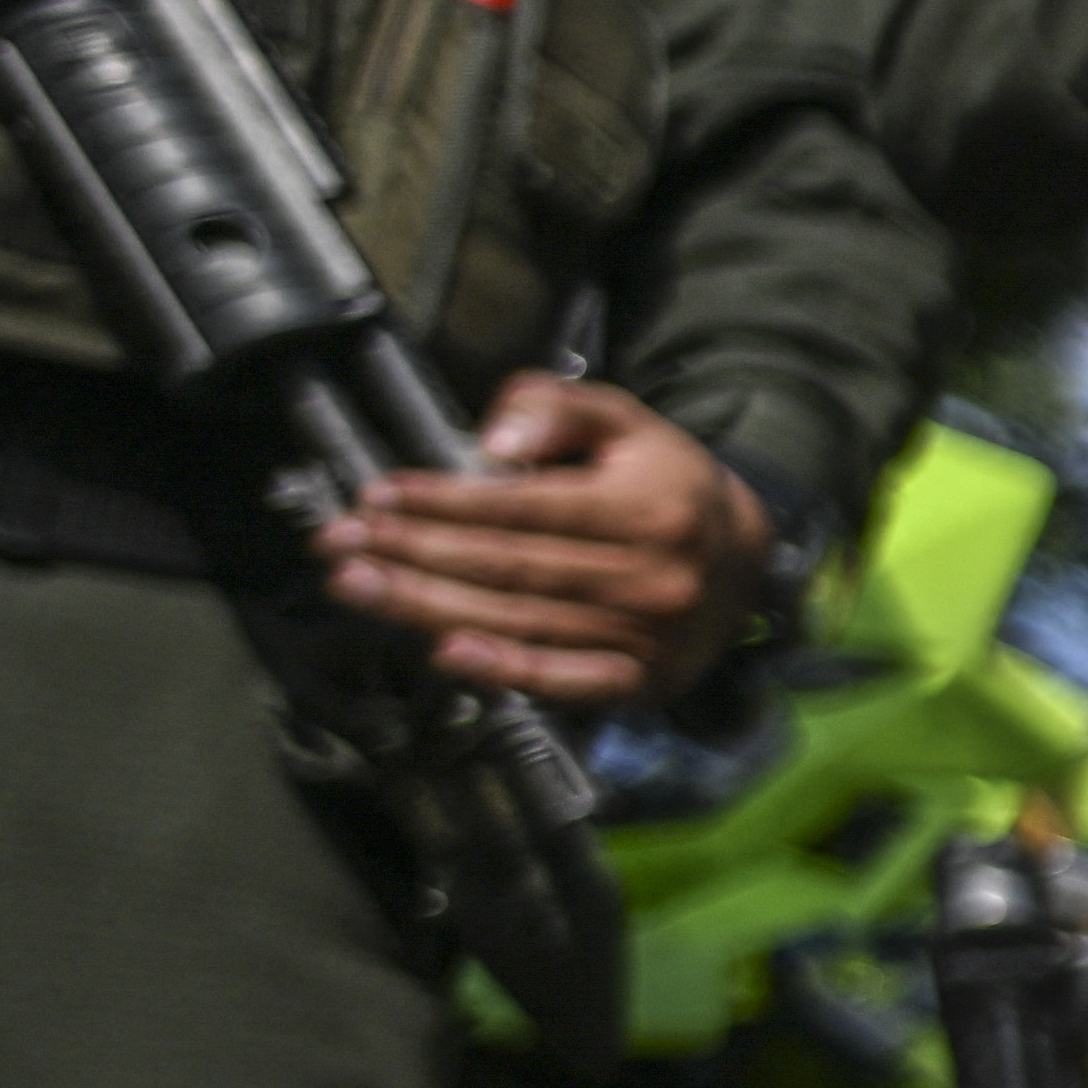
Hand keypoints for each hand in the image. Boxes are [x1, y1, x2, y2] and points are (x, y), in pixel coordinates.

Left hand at [327, 373, 774, 705]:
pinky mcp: (641, 679)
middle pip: (512, 566)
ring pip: (521, 620)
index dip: (447, 502)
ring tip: (358, 585)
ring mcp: (647, 635)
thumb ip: (558, 408)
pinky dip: (507, 671)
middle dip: (415, 553)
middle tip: (341, 544)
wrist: (746, 561)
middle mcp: (653, 577)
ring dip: (428, 606)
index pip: (528, 507)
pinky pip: (567, 680)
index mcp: (649, 508)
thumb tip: (495, 436)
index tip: (379, 496)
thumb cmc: (664, 484)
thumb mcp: (626, 421)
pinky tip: (448, 653)